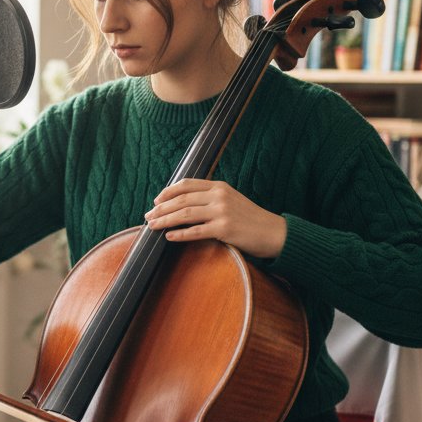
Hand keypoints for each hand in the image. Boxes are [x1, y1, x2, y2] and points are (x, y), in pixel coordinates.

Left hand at [144, 179, 286, 259]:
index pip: (187, 184)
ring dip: (165, 220)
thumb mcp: (231, 200)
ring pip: (185, 214)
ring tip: (152, 226)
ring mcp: (222, 212)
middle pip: (182, 199)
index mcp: (219, 186)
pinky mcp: (224, 229)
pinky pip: (196, 231)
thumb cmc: (250, 219)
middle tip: (147, 217)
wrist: (274, 232)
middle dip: (161, 208)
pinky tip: (168, 236)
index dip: (168, 192)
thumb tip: (184, 203)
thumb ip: (210, 198)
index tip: (156, 201)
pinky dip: (180, 234)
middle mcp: (219, 196)